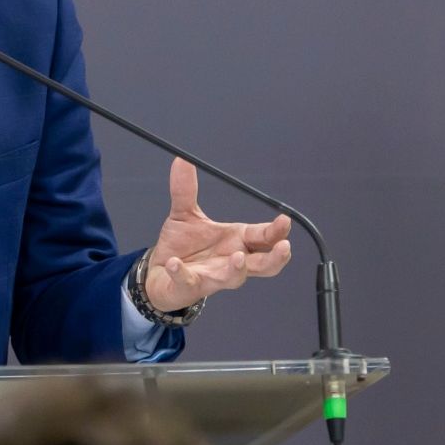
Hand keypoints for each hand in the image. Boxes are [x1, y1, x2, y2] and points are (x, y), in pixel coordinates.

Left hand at [144, 158, 292, 311]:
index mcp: (236, 241)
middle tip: (284, 247)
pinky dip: (183, 273)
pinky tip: (176, 263)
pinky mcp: (189, 286)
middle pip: (263, 265)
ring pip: (234, 278)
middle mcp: (230, 261)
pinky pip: (188, 281)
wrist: (160, 273)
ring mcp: (212, 276)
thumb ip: (185, 189)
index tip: (284, 220)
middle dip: (276, 258)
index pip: (263, 237)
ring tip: (237, 257)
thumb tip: (182, 159)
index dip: (276, 231)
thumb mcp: (184, 214)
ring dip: (238, 269)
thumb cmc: (183, 246)